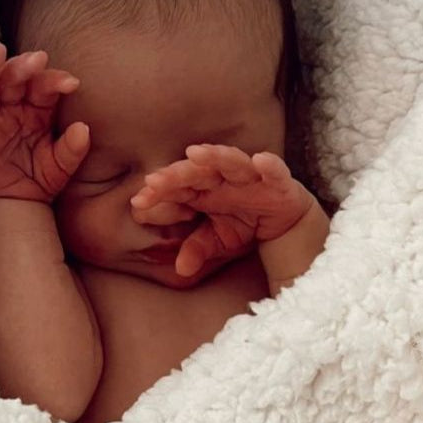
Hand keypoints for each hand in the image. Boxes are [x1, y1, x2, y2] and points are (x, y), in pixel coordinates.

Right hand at [0, 43, 88, 201]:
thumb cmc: (41, 176)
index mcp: (36, 106)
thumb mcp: (62, 165)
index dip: (54, 80)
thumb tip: (83, 129)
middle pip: (12, 78)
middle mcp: (10, 105)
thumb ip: (73, 149)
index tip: (71, 83)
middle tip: (38, 59)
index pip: (43, 85)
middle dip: (24, 66)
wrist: (20, 202)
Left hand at [131, 145, 313, 276]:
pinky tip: (260, 160)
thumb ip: (198, 249)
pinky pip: (275, 171)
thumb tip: (181, 268)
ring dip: (215, 156)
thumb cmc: (245, 223)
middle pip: (196, 171)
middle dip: (176, 175)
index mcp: (203, 189)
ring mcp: (250, 177)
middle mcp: (223, 178)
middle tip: (154, 181)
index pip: (177, 188)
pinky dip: (270, 165)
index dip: (159, 193)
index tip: (139, 202)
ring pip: (231, 161)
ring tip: (195, 154)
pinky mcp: (278, 182)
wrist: (284, 222)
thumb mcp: (218, 241)